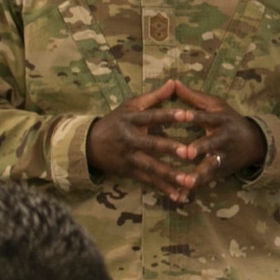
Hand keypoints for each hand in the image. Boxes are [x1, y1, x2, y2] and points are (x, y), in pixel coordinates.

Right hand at [87, 80, 196, 203]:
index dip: (169, 115)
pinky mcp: (130, 173)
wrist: (89, 144)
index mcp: (131, 119)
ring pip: (151, 168)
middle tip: (189, 153)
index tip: (187, 114)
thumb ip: (154, 97)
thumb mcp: (131, 105)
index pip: (152, 116)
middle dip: (169, 149)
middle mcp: (130, 139)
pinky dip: (164, 189)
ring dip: (170, 176)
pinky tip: (180, 196)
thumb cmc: (115, 121)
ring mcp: (129, 158)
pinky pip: (149, 182)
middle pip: (151, 145)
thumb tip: (174, 82)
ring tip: (189, 182)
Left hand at [164, 82, 265, 196]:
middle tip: (185, 153)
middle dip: (199, 149)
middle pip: (211, 144)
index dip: (193, 116)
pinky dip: (195, 188)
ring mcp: (223, 158)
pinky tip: (181, 196)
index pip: (205, 117)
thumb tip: (173, 82)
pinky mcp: (220, 172)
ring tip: (185, 182)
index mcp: (220, 120)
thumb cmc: (229, 120)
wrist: (255, 143)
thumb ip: (193, 97)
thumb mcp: (216, 105)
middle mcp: (223, 140)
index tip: (179, 115)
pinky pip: (206, 181)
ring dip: (198, 175)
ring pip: (210, 167)